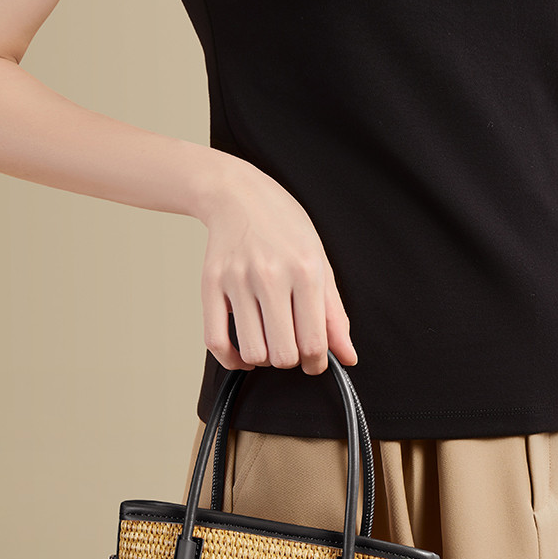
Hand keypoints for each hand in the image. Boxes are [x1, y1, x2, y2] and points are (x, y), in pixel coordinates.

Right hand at [197, 155, 357, 374]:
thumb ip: (334, 314)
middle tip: (292, 347)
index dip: (317, 363)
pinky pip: (216, 341)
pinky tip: (245, 353)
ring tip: (270, 343)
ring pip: (253, 352)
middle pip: (283, 355)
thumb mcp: (320, 262)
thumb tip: (347, 357)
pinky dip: (233, 359)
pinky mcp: (210, 285)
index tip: (314, 361)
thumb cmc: (284, 226)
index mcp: (305, 270)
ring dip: (265, 359)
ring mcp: (237, 281)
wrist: (238, 194)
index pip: (313, 342)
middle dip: (292, 361)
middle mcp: (271, 275)